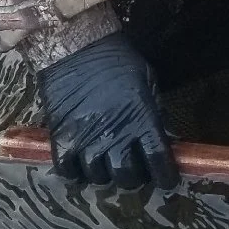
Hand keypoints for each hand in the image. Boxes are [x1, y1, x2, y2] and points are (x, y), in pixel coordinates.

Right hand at [37, 31, 177, 188]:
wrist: (77, 47)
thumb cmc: (118, 62)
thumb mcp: (147, 83)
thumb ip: (155, 114)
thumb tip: (165, 140)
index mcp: (142, 121)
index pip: (159, 161)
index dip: (165, 176)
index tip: (166, 180)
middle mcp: (116, 136)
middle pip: (127, 177)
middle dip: (134, 176)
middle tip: (132, 167)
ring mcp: (86, 140)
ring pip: (98, 178)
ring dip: (104, 173)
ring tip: (105, 162)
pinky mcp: (62, 140)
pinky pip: (68, 171)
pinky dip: (75, 172)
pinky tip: (80, 163)